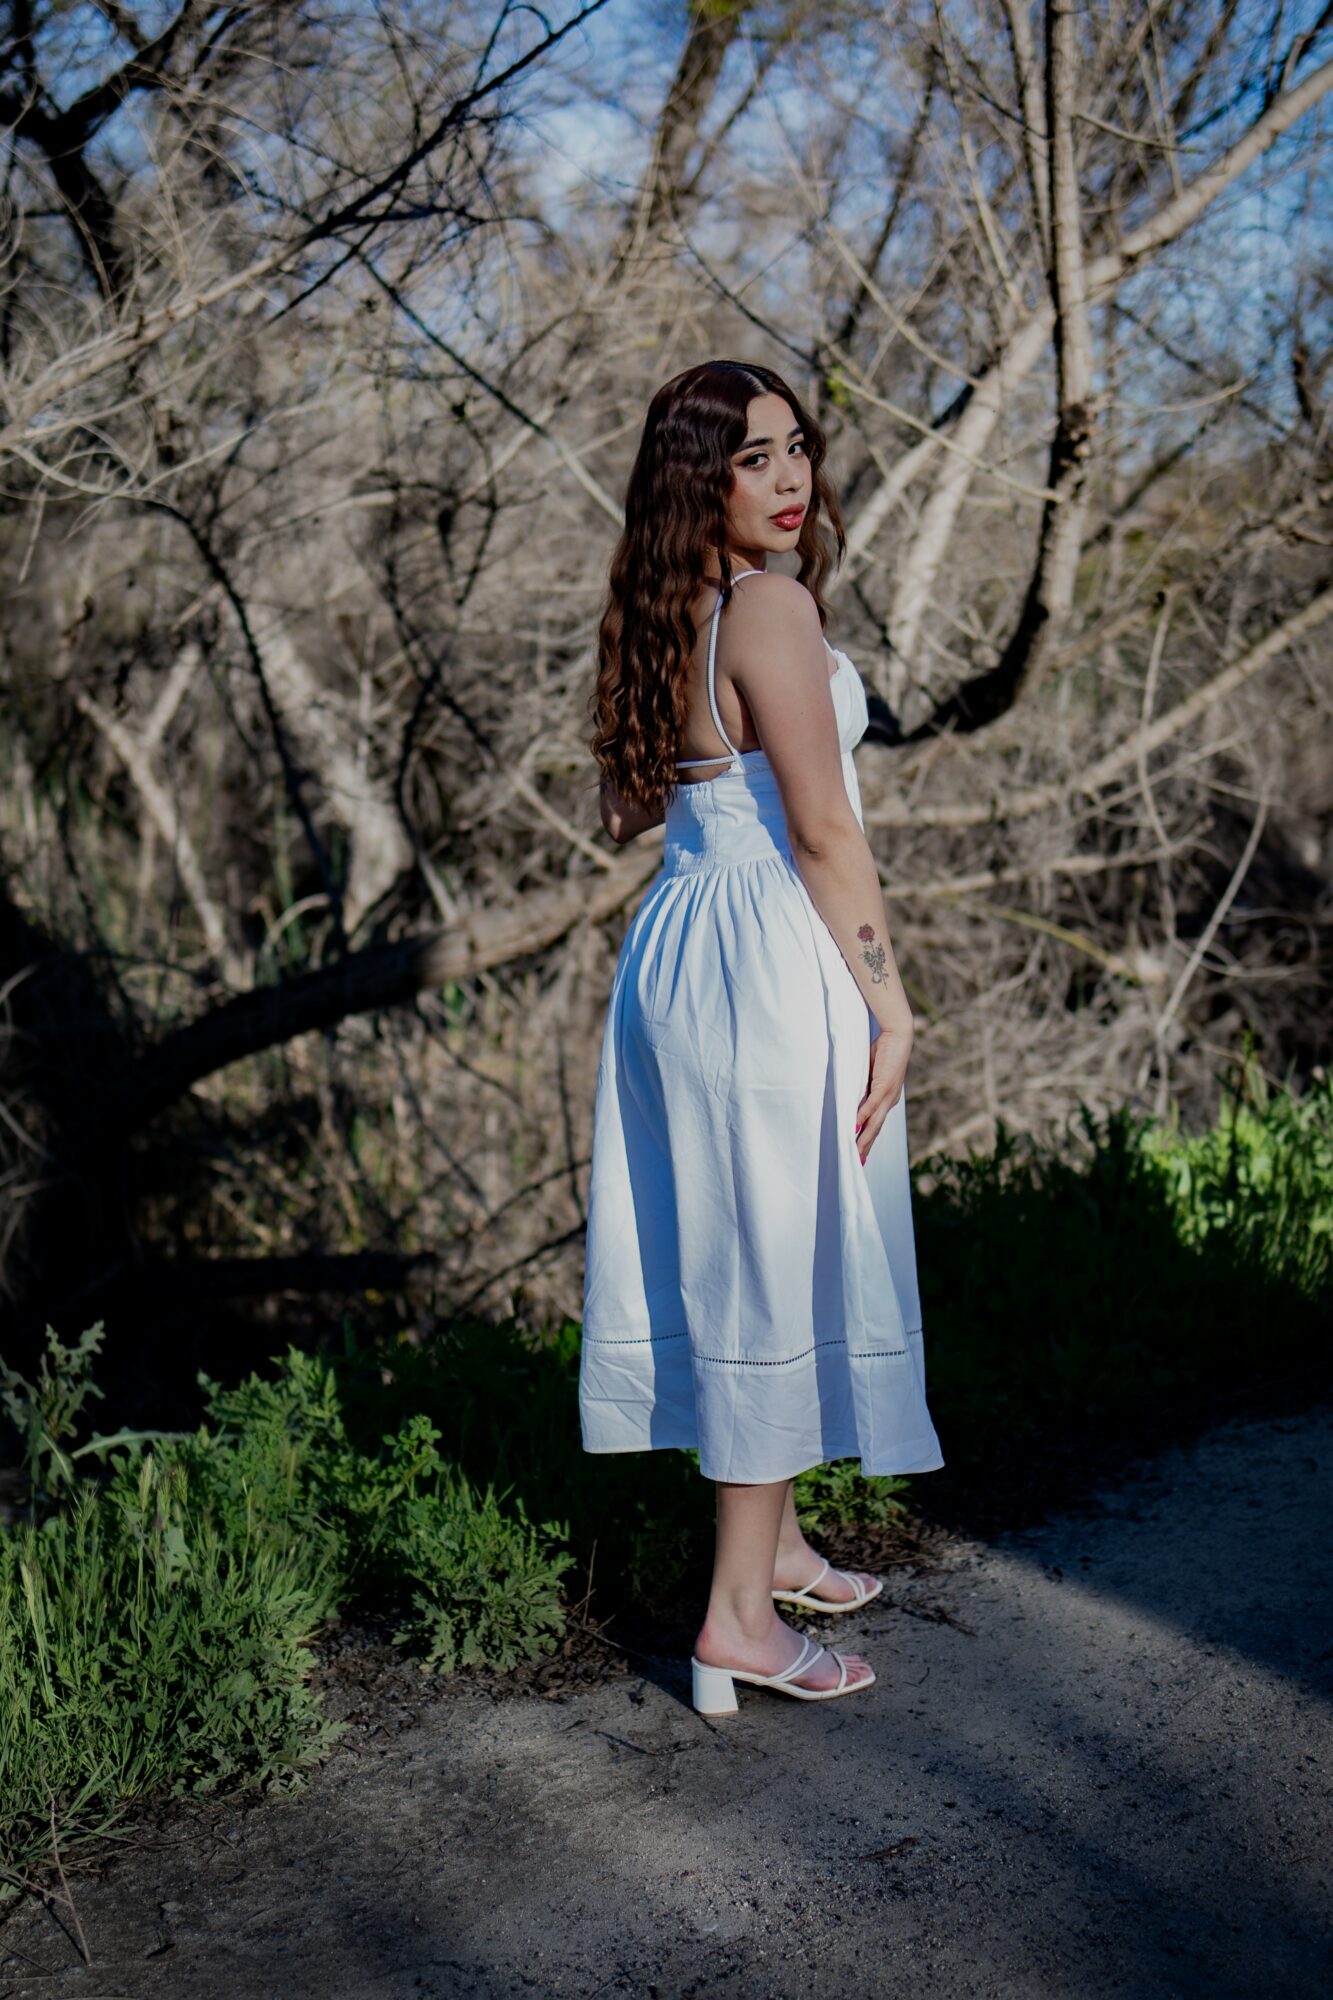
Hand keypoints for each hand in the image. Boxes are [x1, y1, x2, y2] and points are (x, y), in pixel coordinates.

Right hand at [854, 1022, 911, 1163]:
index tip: (860, 1155)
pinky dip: (863, 1118)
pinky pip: (872, 1105)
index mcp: (886, 1099)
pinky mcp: (885, 1085)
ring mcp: (888, 1095)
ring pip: (875, 1122)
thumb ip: (862, 1087)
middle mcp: (889, 1101)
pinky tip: (855, 1128)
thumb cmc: (883, 1050)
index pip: (875, 1125)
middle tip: (857, 1164)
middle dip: (866, 1147)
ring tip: (855, 1152)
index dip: (868, 1141)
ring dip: (864, 1139)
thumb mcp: (868, 1073)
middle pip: (876, 1129)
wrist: (898, 1034)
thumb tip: (850, 1099)